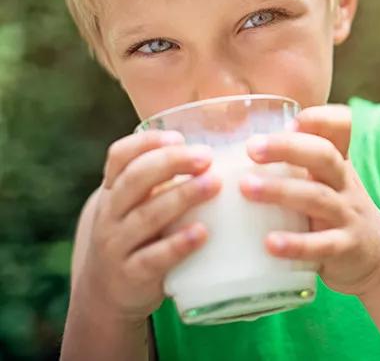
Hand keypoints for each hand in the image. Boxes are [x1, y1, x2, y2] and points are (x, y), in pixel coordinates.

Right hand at [79, 130, 221, 321]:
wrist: (107, 294)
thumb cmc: (139, 237)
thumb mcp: (139, 206)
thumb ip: (164, 180)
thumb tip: (221, 149)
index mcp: (113, 190)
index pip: (119, 156)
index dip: (146, 142)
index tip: (179, 136)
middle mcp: (110, 214)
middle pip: (135, 180)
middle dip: (171, 163)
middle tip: (207, 157)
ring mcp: (117, 245)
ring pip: (146, 216)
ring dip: (182, 197)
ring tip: (214, 184)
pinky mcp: (131, 275)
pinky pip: (153, 258)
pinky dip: (178, 244)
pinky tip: (202, 233)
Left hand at [241, 105, 379, 295]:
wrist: (379, 258)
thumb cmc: (336, 215)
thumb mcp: (326, 184)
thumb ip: (295, 166)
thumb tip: (237, 147)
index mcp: (336, 165)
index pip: (340, 130)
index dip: (321, 119)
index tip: (292, 119)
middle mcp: (345, 185)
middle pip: (324, 156)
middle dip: (288, 148)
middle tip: (251, 148)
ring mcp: (347, 216)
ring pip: (317, 197)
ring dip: (281, 191)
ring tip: (247, 188)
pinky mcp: (345, 248)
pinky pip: (321, 245)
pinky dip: (296, 244)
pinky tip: (269, 243)